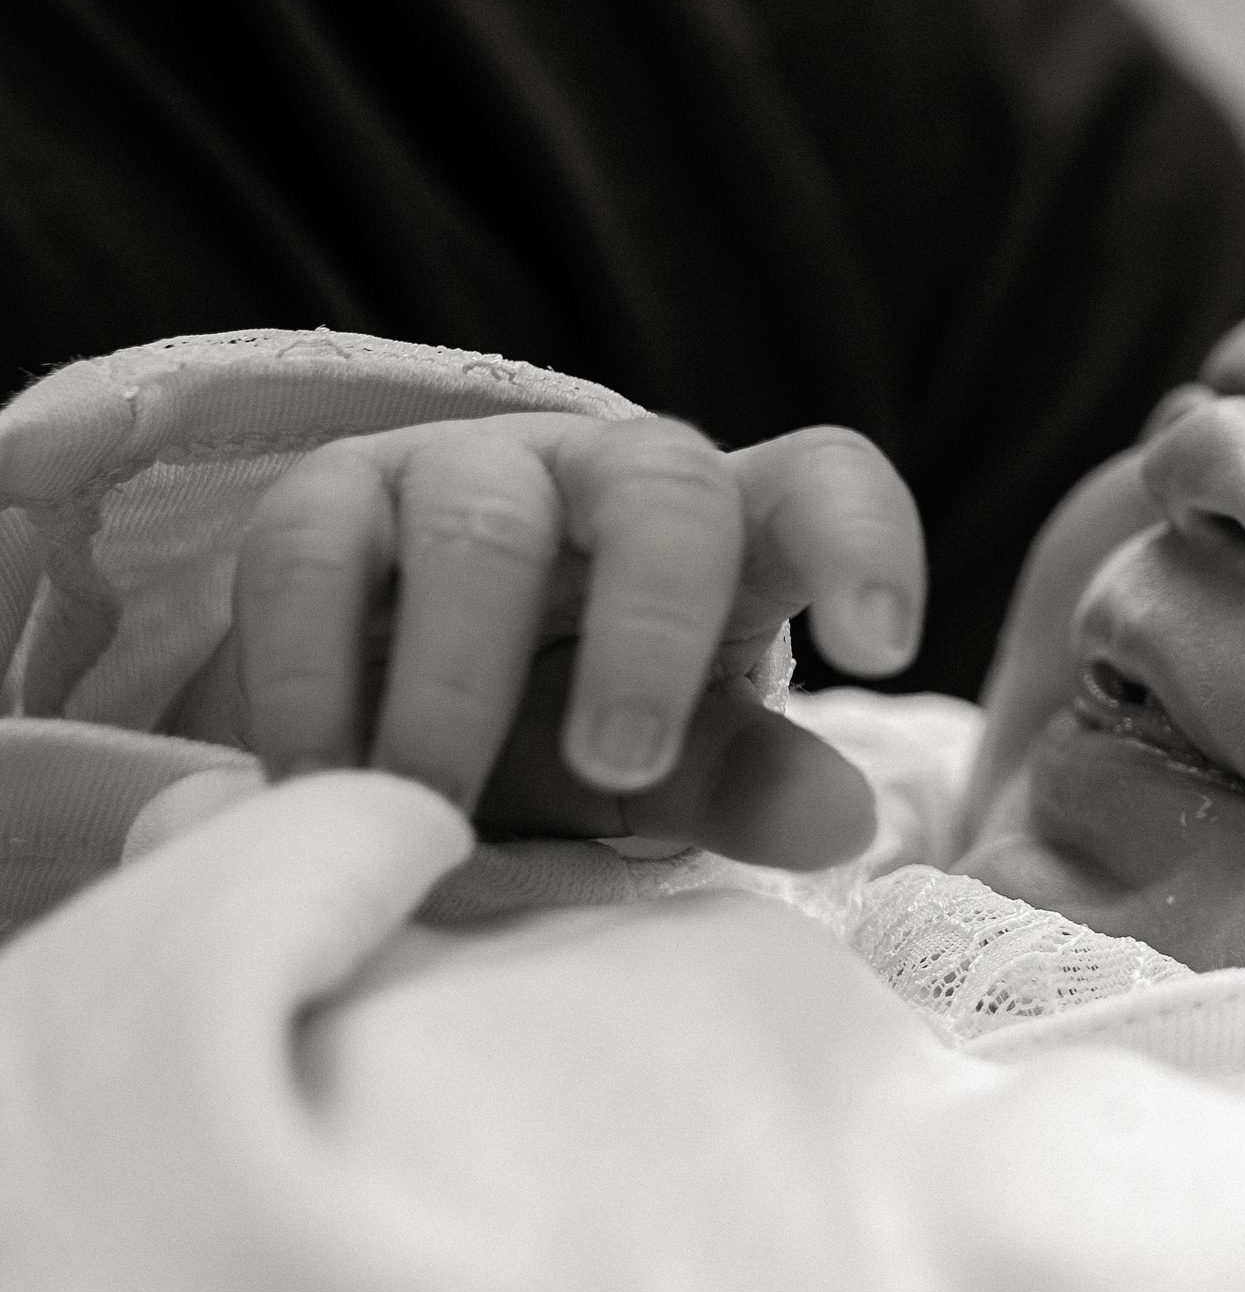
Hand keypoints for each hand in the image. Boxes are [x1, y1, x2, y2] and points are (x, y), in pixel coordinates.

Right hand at [212, 414, 921, 863]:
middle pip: (666, 489)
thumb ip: (740, 783)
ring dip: (461, 680)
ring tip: (434, 809)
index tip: (882, 648)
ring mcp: (468, 470)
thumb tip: (844, 821)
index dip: (865, 543)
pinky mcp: (331, 495)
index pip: (829, 484)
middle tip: (617, 766)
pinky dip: (314, 673)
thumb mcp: (663, 768)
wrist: (387, 721)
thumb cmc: (566, 734)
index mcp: (736, 531)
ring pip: (483, 523)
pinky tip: (326, 778)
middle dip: (651, 629)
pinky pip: (315, 549)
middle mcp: (610, 475)